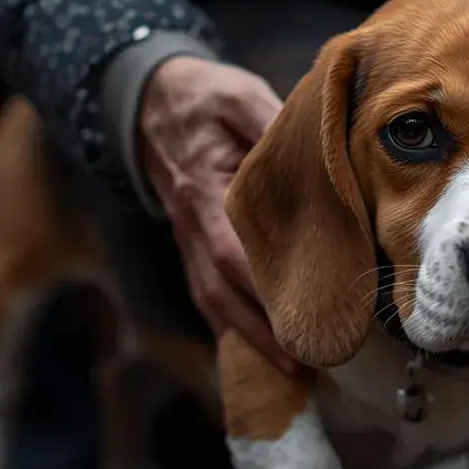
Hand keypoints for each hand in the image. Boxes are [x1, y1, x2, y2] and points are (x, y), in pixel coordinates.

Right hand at [138, 56, 300, 375]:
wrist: (150, 102)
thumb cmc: (205, 100)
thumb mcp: (238, 97)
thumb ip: (270, 122)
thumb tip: (317, 146)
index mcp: (206, 192)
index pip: (236, 252)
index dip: (269, 288)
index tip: (309, 312)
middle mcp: (193, 227)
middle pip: (227, 290)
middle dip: (267, 328)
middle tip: (316, 359)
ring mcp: (188, 242)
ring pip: (216, 302)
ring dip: (252, 339)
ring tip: (298, 371)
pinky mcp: (191, 248)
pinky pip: (208, 297)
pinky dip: (234, 329)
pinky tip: (264, 354)